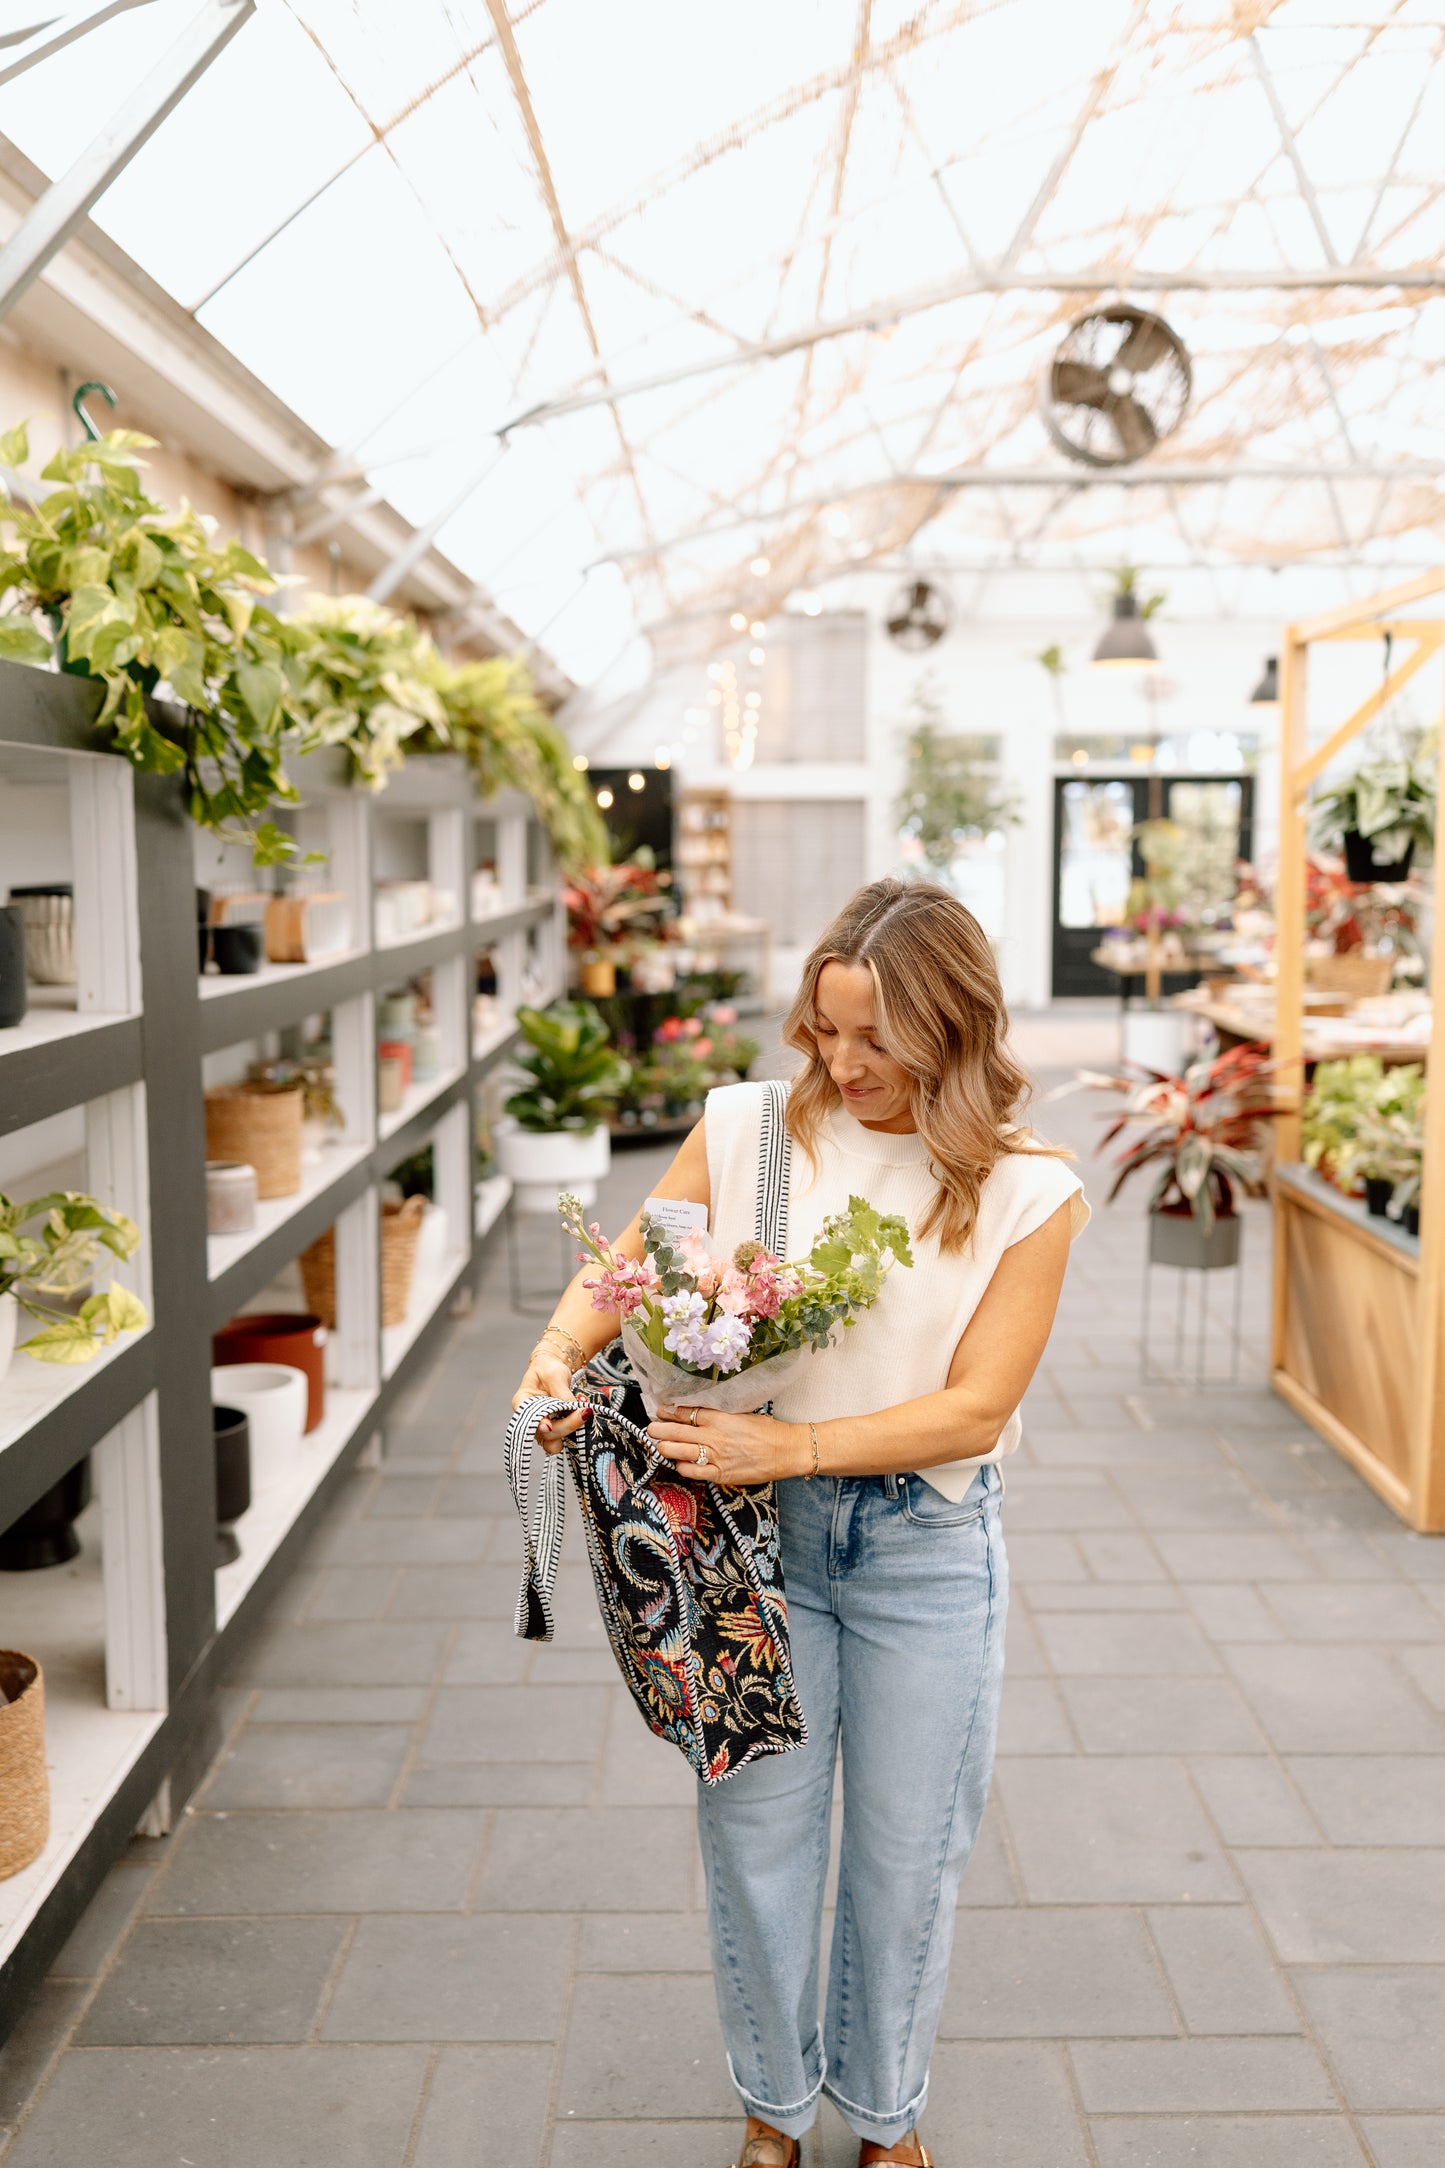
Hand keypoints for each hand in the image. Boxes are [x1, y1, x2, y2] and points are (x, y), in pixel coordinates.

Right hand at [511, 1348, 586, 1450]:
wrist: (553, 1369)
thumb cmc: (549, 1369)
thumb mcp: (555, 1374)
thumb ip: (562, 1393)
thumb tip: (574, 1410)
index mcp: (522, 1402)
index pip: (528, 1419)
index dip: (538, 1425)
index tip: (548, 1426)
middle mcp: (530, 1419)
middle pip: (544, 1433)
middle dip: (565, 1425)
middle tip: (584, 1412)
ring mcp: (541, 1427)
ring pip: (553, 1441)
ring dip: (569, 1433)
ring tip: (583, 1415)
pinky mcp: (554, 1429)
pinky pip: (561, 1439)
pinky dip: (572, 1433)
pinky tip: (581, 1418)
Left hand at [647, 1405, 807, 1486]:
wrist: (786, 1451)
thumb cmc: (767, 1430)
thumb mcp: (741, 1413)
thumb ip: (719, 1413)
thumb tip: (698, 1411)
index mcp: (719, 1418)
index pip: (685, 1413)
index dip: (669, 1412)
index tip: (660, 1411)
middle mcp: (714, 1436)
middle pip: (676, 1432)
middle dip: (658, 1429)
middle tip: (650, 1428)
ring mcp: (715, 1457)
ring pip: (678, 1451)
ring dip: (664, 1447)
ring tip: (658, 1444)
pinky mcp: (720, 1474)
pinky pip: (692, 1471)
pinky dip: (681, 1466)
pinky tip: (678, 1462)